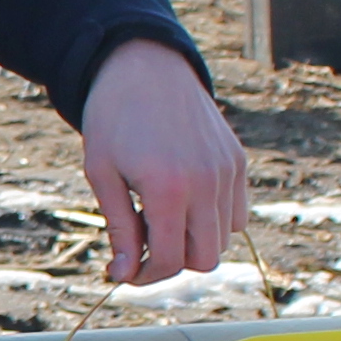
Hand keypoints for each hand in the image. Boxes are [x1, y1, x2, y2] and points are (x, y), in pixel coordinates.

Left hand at [78, 37, 246, 285]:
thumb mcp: (102, 174)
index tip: (124, 271)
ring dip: (193, 240)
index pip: (170, 261)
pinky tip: (183, 200)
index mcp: (168, 188)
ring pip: (224, 239)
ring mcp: (227, 171)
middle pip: (205, 259)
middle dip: (172, 262)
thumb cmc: (113, 118)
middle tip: (142, 242)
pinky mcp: (237, 160)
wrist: (144, 65)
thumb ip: (119, 228)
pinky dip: (214, 220)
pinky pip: (237, 213)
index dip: (144, 276)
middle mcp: (206, 182)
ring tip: (159, 212)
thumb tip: (124, 274)